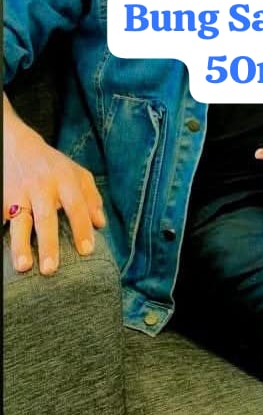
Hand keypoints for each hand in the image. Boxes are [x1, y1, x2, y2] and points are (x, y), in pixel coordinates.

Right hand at [3, 94, 105, 274]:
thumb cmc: (52, 165)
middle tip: (51, 269)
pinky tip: (6, 255)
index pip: (76, 205)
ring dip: (21, 245)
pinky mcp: (2, 199)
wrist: (16, 145)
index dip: (82, 227)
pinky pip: (2, 218)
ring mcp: (19, 193)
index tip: (86, 250)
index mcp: (64, 179)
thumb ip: (91, 197)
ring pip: (19, 221)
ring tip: (24, 266)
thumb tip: (100, 224)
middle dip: (48, 244)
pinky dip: (3, 235)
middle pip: (46, 217)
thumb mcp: (76, 173)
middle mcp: (41, 186)